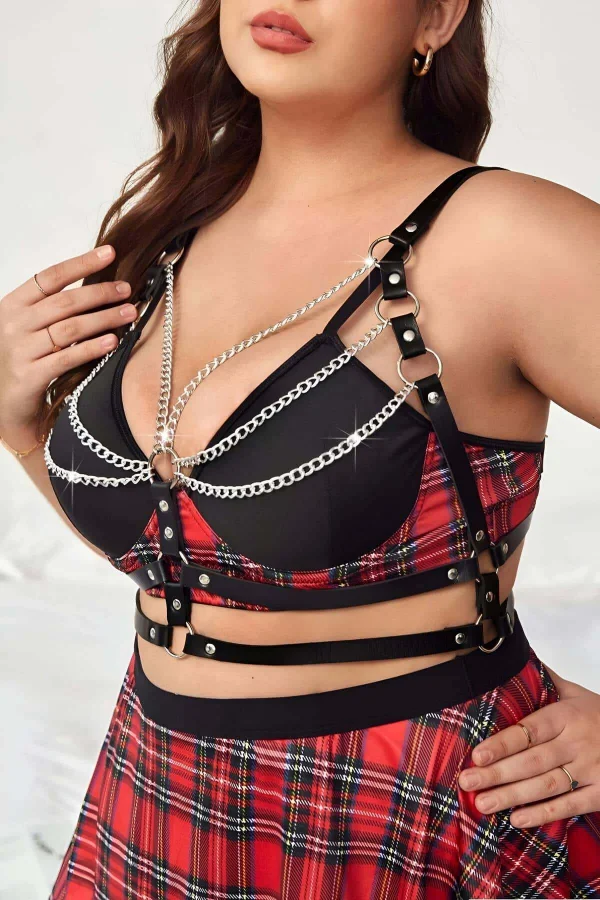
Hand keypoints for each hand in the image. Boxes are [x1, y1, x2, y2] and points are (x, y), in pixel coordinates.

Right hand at [0, 245, 135, 445]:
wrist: (5, 401)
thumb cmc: (24, 359)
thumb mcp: (30, 327)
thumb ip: (54, 308)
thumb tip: (100, 287)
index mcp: (13, 305)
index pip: (50, 277)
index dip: (81, 263)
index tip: (109, 254)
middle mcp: (14, 324)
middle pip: (64, 302)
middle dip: (100, 293)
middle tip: (127, 291)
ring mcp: (20, 350)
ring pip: (70, 329)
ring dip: (103, 319)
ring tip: (128, 314)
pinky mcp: (30, 376)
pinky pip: (67, 357)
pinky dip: (92, 348)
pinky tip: (112, 341)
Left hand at [458, 666, 599, 827]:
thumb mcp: (576, 693)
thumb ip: (544, 682)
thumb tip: (508, 661)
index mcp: (567, 715)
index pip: (529, 731)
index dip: (502, 744)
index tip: (477, 755)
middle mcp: (578, 743)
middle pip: (532, 761)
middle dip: (497, 773)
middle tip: (467, 782)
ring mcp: (591, 769)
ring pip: (546, 785)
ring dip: (513, 796)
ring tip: (483, 803)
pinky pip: (570, 806)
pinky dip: (543, 814)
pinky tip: (517, 819)